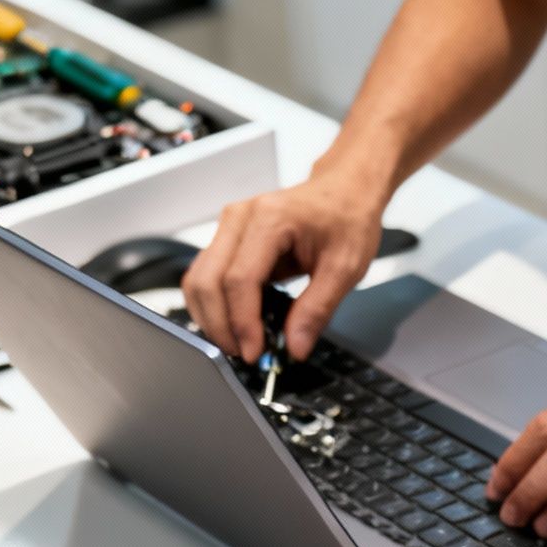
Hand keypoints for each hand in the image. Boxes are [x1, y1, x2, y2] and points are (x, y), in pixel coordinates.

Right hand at [182, 171, 385, 362]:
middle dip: (220, 325)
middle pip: (207, 280)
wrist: (344, 191)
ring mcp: (229, 226)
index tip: (254, 352)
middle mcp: (240, 218)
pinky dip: (216, 304)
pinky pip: (207, 275)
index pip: (239, 279)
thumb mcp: (345, 268)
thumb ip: (317, 310)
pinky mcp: (228, 237)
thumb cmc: (347, 219)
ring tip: (239, 343)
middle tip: (243, 355)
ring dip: (211, 317)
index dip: (242, 322)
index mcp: (270, 219)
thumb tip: (295, 347)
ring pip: (199, 279)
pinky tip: (237, 323)